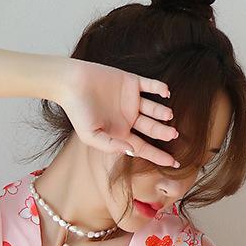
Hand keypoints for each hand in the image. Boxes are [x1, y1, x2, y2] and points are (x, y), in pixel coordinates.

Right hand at [56, 57, 178, 166]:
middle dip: (164, 133)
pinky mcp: (131, 82)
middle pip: (152, 129)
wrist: (71, 83)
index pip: (143, 147)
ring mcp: (131, 100)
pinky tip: (166, 93)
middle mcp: (128, 118)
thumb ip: (110, 145)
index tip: (174, 163)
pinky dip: (160, 88)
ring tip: (168, 115)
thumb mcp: (90, 136)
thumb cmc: (77, 111)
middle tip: (174, 135)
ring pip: (154, 108)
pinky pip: (150, 86)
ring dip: (162, 112)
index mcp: (120, 133)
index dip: (158, 156)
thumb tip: (131, 151)